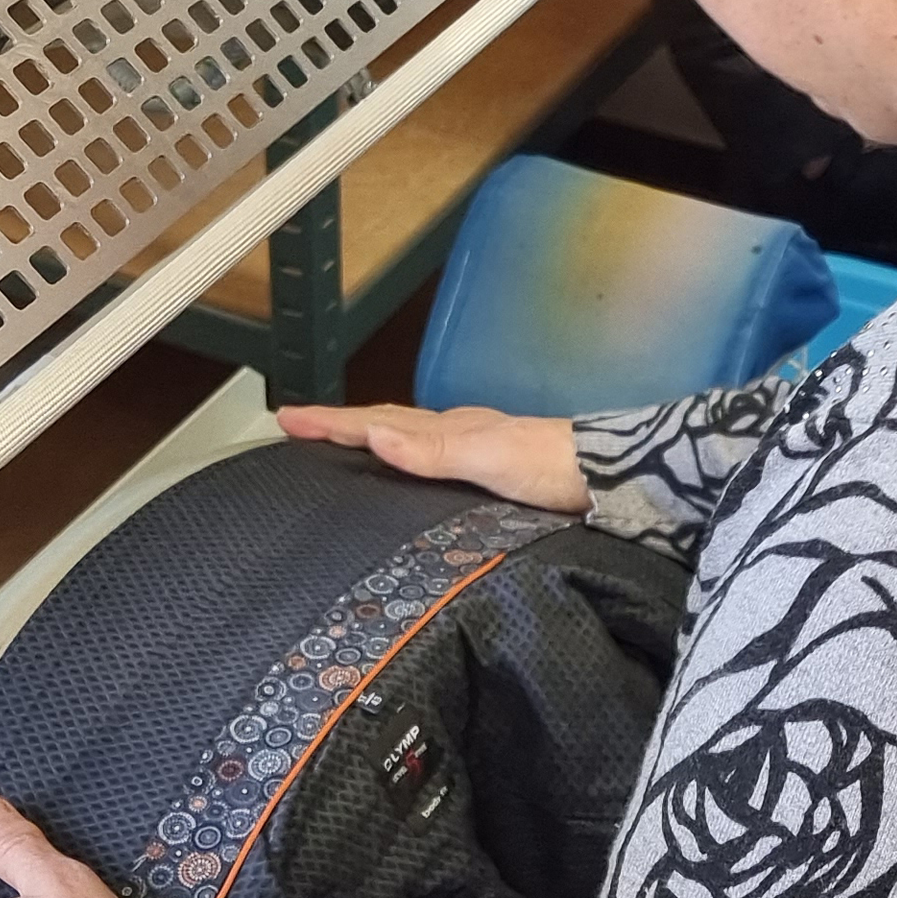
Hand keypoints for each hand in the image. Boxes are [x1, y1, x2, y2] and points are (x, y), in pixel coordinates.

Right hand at [279, 401, 585, 512]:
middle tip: (297, 424)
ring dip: (369, 437)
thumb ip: (432, 452)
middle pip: (385, 422)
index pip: (376, 422)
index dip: (330, 423)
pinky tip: (408, 471)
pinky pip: (431, 457)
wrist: (611, 479)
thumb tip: (375, 434)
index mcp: (449, 429)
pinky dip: (404, 456)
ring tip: (338, 442)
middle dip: (339, 424)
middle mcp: (457, 434)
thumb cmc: (553, 468)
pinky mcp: (491, 471)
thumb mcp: (488, 461)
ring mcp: (474, 450)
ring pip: (408, 436)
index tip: (286, 418)